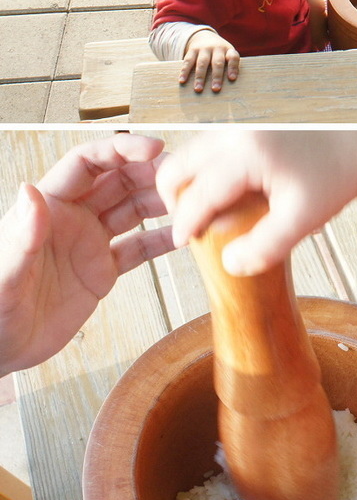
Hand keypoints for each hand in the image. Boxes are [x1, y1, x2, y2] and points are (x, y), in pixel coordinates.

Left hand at [0, 135, 172, 376]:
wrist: (1, 350)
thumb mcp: (6, 273)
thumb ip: (22, 234)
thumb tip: (29, 190)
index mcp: (48, 206)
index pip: (88, 163)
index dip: (122, 150)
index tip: (154, 149)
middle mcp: (72, 218)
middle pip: (118, 180)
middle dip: (152, 173)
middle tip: (186, 177)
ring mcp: (89, 243)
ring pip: (133, 210)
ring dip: (162, 203)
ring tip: (193, 202)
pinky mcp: (101, 271)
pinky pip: (137, 249)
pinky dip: (161, 241)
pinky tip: (184, 238)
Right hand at [157, 131, 356, 275]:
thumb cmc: (333, 181)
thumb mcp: (302, 220)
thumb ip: (265, 247)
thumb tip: (227, 264)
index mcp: (248, 152)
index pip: (199, 191)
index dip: (186, 221)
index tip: (181, 243)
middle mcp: (236, 131)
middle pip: (180, 163)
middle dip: (176, 197)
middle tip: (190, 226)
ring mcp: (238, 123)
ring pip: (190, 152)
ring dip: (188, 182)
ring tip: (206, 213)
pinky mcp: (244, 123)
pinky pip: (207, 146)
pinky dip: (203, 169)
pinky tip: (222, 194)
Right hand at [180, 30, 239, 92]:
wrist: (205, 36)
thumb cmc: (220, 54)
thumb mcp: (228, 55)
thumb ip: (230, 67)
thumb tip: (229, 87)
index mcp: (228, 50)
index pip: (233, 58)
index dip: (233, 67)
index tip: (232, 78)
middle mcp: (217, 48)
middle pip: (217, 62)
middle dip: (216, 76)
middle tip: (215, 89)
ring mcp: (204, 48)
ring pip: (202, 63)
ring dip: (200, 77)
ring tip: (198, 89)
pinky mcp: (192, 49)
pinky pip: (188, 61)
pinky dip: (185, 71)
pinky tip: (182, 80)